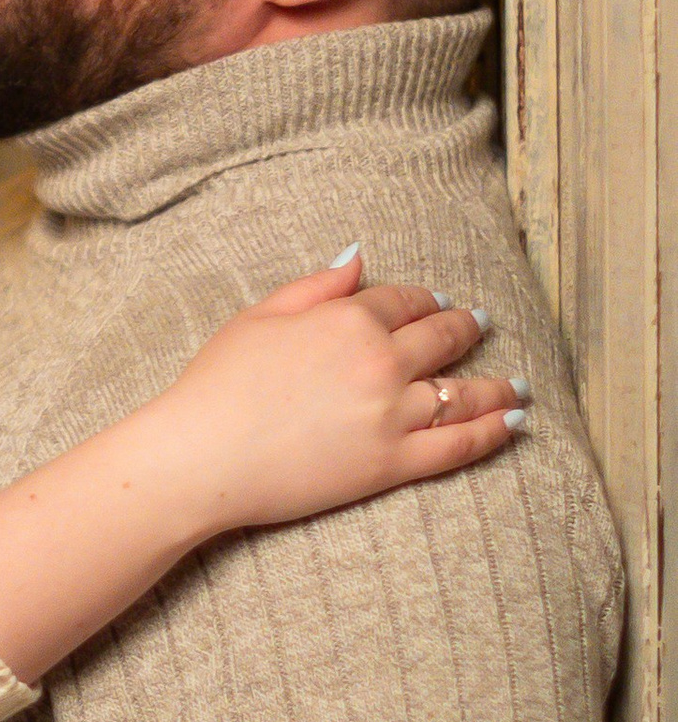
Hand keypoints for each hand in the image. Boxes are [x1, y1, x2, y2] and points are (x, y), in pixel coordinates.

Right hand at [148, 253, 525, 542]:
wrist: (201, 456)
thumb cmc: (218, 384)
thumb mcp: (260, 316)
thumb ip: (316, 286)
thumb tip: (359, 257)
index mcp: (348, 320)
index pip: (405, 301)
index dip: (425, 299)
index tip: (437, 302)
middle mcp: (381, 361)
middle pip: (443, 339)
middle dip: (466, 329)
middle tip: (480, 326)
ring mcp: (393, 414)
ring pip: (465, 394)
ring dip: (499, 386)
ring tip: (520, 385)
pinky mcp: (393, 463)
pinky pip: (459, 445)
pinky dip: (494, 433)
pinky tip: (514, 423)